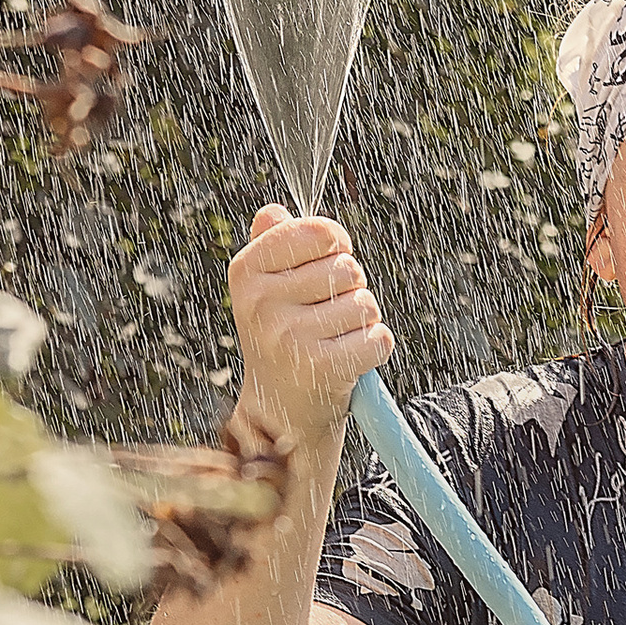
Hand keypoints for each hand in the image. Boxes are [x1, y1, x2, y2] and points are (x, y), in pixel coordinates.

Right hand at [226, 205, 394, 452]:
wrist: (282, 413)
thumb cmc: (282, 340)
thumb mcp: (265, 291)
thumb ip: (272, 246)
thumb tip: (273, 211)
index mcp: (246, 273)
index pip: (318, 232)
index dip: (336, 245)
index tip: (328, 263)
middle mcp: (262, 304)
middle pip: (348, 268)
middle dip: (349, 290)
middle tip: (325, 317)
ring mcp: (291, 337)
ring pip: (365, 304)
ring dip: (361, 322)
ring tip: (333, 341)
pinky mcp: (324, 368)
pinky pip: (378, 338)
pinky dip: (374, 348)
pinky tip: (349, 361)